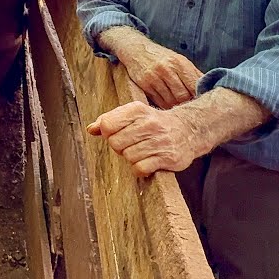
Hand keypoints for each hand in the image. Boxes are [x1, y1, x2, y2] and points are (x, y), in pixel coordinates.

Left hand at [86, 102, 203, 176]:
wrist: (187, 129)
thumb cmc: (153, 123)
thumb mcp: (132, 114)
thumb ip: (109, 120)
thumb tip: (91, 130)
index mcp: (137, 110)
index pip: (107, 125)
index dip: (108, 133)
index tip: (116, 133)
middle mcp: (149, 123)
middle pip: (116, 143)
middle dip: (120, 147)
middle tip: (131, 144)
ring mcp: (159, 141)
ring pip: (128, 156)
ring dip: (131, 158)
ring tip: (142, 151)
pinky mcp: (168, 157)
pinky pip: (140, 168)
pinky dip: (140, 169)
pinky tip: (147, 162)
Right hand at [103, 29, 201, 108]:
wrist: (136, 49)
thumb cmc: (162, 57)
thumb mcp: (180, 61)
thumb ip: (194, 74)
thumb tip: (210, 88)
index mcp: (180, 63)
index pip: (194, 86)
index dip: (199, 97)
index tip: (202, 103)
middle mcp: (167, 69)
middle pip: (183, 96)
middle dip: (188, 104)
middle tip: (191, 110)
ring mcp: (155, 77)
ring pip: (170, 101)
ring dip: (176, 107)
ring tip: (180, 109)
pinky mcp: (145, 84)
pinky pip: (158, 101)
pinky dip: (165, 105)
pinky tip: (168, 105)